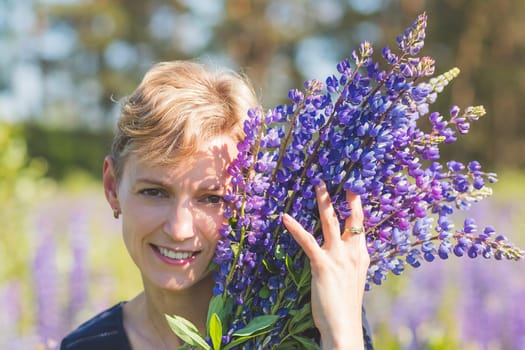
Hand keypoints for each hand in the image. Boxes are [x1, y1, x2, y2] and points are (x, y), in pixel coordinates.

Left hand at [282, 180, 369, 348]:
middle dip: (346, 196)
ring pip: (330, 221)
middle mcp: (353, 252)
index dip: (357, 206)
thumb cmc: (345, 305)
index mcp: (362, 255)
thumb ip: (350, 261)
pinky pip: (307, 240)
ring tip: (318, 185)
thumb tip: (345, 251)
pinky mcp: (322, 264)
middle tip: (341, 178)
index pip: (361, 224)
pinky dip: (295, 227)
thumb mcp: (353, 279)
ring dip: (324, 201)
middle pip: (352, 217)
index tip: (354, 189)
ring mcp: (338, 256)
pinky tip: (285, 217)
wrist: (344, 327)